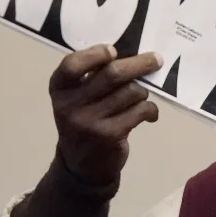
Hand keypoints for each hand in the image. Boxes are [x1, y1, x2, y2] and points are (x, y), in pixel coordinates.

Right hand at [48, 45, 162, 186]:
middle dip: (139, 64)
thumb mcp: (77, 98)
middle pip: (111, 74)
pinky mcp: (109, 135)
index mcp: (60, 89)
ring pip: (131, 92)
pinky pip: (140, 110)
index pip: (72, 65)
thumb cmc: (85, 120)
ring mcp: (89, 121)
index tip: (113, 51)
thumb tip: (133, 57)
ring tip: (141, 98)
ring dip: (142, 92)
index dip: (94, 54)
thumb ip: (92, 78)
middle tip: (156, 59)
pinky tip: (149, 114)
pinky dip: (150, 109)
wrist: (82, 165)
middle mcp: (70, 105)